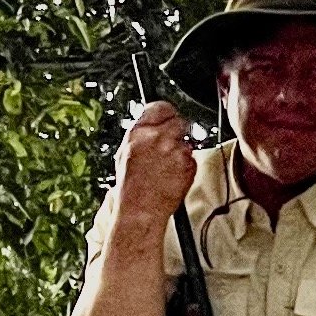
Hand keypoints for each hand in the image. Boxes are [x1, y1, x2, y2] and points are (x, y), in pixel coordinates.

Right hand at [110, 101, 194, 238]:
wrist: (141, 209)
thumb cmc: (130, 185)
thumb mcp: (124, 153)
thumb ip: (140, 135)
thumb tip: (152, 125)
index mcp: (138, 132)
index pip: (160, 107)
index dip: (166, 112)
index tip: (168, 117)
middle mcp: (158, 138)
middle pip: (180, 121)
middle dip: (177, 132)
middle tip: (170, 144)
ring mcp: (176, 151)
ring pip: (187, 141)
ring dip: (181, 150)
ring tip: (167, 167)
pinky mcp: (189, 164)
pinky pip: (192, 158)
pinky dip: (186, 165)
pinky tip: (173, 175)